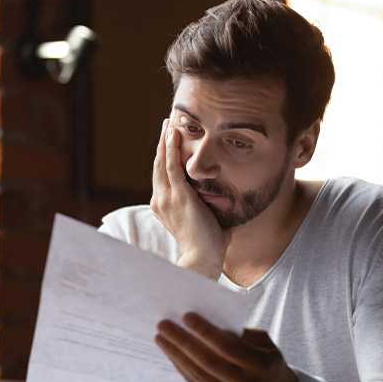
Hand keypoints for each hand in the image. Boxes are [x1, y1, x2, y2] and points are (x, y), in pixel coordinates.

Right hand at [150, 119, 230, 278]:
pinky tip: (173, 132)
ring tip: (168, 123)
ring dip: (165, 140)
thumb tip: (224, 200)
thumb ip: (210, 208)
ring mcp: (167, 197)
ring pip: (162, 161)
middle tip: (166, 124)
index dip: (164, 157)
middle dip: (163, 143)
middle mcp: (160, 200)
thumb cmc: (209, 245)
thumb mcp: (206, 220)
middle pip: (158, 165)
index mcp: (164, 206)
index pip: (162, 176)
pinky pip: (172, 166)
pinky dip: (171, 147)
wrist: (203, 259)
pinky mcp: (178, 195)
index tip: (169, 142)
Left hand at [155, 312, 298, 381]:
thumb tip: (211, 322)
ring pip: (197, 374)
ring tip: (161, 338)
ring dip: (176, 355)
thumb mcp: (266, 344)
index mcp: (260, 366)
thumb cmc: (269, 364)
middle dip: (182, 341)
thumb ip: (243, 334)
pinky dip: (182, 369)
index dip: (205, 331)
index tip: (186, 316)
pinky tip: (172, 355)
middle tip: (164, 325)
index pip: (227, 347)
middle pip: (207, 361)